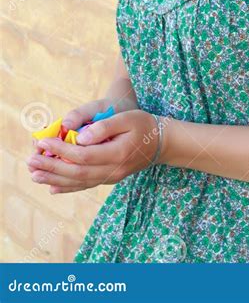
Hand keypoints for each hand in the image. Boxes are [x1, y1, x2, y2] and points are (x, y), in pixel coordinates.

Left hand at [26, 110, 160, 194]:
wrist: (161, 142)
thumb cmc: (143, 124)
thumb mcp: (127, 118)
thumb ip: (104, 127)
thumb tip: (80, 137)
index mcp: (117, 153)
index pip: (82, 155)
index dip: (61, 150)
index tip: (44, 143)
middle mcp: (113, 170)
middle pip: (76, 172)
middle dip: (51, 167)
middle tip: (30, 161)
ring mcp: (112, 177)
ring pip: (79, 182)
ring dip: (54, 179)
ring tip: (34, 174)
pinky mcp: (110, 179)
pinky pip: (85, 185)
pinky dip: (67, 186)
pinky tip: (53, 186)